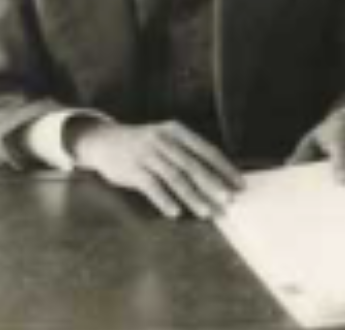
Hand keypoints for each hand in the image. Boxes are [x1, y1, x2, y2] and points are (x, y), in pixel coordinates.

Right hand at [67, 119, 244, 218]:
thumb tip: (218, 178)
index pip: (206, 150)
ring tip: (206, 212)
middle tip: (228, 201)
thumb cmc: (143, 144)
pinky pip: (152, 186)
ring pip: (175, 177)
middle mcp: (164, 140)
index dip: (224, 168)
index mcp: (177, 131)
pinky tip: (175, 213)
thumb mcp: (166, 138)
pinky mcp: (132, 169)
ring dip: (192, 196)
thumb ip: (187, 153)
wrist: (104, 140)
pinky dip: (165, 200)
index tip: (239, 185)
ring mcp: (147, 153)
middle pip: (192, 165)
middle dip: (212, 184)